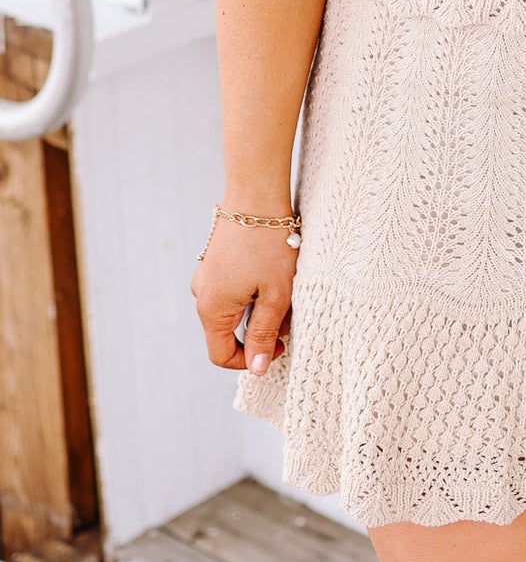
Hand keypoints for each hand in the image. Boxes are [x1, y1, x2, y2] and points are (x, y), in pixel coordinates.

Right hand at [190, 212, 297, 374]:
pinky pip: (231, 290)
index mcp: (211, 309)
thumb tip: (257, 368)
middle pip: (227, 332)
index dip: (250, 360)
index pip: (222, 355)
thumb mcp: (274, 294)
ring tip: (283, 288)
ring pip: (233, 310)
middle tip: (288, 313)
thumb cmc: (269, 244)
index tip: (278, 345)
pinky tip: (273, 274)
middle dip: (259, 330)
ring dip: (258, 309)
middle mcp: (201, 295)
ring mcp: (206, 276)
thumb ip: (263, 333)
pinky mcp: (215, 262)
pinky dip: (252, 292)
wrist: (255, 193)